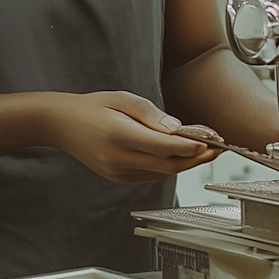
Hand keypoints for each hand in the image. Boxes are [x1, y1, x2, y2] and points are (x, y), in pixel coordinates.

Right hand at [42, 91, 217, 183]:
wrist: (62, 124)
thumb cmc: (92, 107)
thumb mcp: (121, 99)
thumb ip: (150, 114)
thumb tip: (177, 128)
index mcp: (118, 135)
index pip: (164, 146)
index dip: (191, 146)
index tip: (211, 140)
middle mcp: (118, 159)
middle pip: (167, 165)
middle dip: (196, 158)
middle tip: (217, 149)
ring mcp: (117, 173)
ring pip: (161, 173)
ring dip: (184, 164)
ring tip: (204, 151)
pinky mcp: (118, 178)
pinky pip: (150, 176)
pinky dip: (168, 167)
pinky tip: (179, 156)